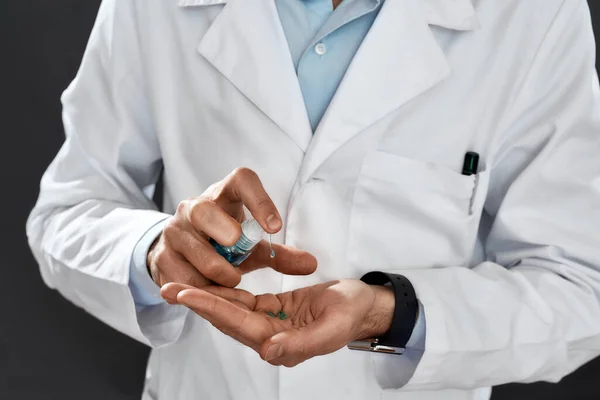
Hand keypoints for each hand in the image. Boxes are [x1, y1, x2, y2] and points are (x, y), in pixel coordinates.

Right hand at [147, 167, 316, 288]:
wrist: (181, 250)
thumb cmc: (222, 242)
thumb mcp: (250, 246)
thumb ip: (279, 254)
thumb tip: (311, 264)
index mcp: (224, 195)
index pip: (242, 181)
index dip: (259, 200)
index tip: (275, 226)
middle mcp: (194, 207)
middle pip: (205, 210)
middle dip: (223, 230)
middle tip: (239, 248)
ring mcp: (174, 230)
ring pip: (193, 249)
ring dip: (216, 270)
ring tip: (232, 281)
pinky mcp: (161, 254)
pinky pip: (180, 274)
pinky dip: (199, 286)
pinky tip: (211, 291)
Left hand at [161, 279, 394, 366]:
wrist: (364, 305)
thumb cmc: (352, 314)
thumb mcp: (332, 328)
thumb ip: (300, 345)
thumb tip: (267, 350)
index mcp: (281, 344)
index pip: (238, 324)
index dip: (211, 308)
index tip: (185, 294)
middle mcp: (270, 336)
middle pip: (227, 318)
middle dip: (198, 302)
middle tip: (167, 287)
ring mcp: (270, 322)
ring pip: (231, 309)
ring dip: (206, 296)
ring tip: (178, 284)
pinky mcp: (274, 309)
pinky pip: (244, 300)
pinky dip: (225, 290)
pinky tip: (209, 279)